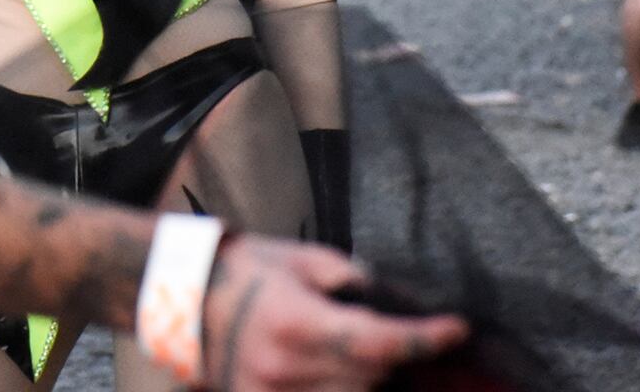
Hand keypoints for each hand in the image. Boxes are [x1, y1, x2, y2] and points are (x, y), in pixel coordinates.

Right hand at [200, 237, 465, 391]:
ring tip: (357, 357)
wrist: (183, 297)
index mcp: (298, 323)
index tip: (456, 329)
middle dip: (393, 359)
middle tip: (395, 339)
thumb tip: (395, 303)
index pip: (381, 343)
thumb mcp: (301, 259)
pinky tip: (337, 374)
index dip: (426, 339)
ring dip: (368, 381)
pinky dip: (341, 391)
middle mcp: (287, 367)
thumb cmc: (245, 270)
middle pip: (374, 379)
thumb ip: (351, 280)